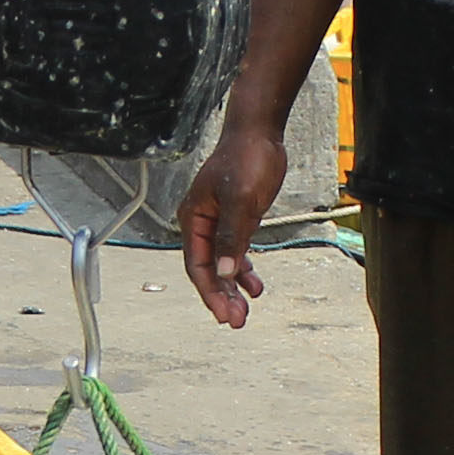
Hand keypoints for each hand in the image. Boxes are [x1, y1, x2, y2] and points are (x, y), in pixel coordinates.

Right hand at [180, 121, 286, 328]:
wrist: (259, 133)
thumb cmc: (246, 159)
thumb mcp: (241, 200)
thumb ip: (232, 237)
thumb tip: (224, 272)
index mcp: (193, 219)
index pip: (196, 266)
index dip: (209, 293)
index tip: (224, 315)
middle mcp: (202, 224)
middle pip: (208, 270)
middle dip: (222, 296)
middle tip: (237, 321)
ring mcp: (219, 223)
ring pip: (222, 265)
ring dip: (233, 288)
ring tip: (245, 310)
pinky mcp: (236, 219)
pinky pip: (235, 252)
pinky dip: (244, 270)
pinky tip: (255, 285)